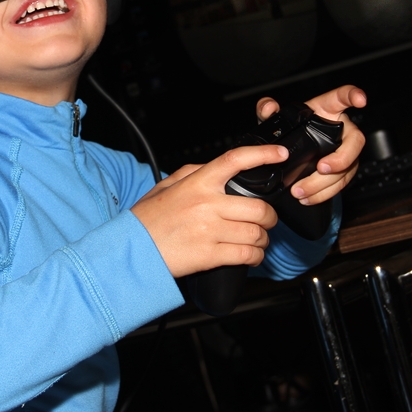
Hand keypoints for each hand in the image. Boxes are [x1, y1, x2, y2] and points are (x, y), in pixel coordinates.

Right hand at [131, 144, 287, 277]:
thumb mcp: (167, 186)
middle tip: (267, 221)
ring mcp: (209, 230)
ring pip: (256, 233)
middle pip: (259, 208)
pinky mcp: (210, 255)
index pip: (235, 160)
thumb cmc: (148, 219)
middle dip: (270, 218)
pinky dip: (256, 256)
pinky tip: (253, 256)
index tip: (279, 154)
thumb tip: (221, 170)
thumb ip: (195, 174)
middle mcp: (207, 204)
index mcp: (198, 183)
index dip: (262, 154)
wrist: (132, 250)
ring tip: (259, 240)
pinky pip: (246, 254)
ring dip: (264, 239)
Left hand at [256, 85, 366, 204]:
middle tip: (322, 167)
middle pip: (356, 140)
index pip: (342, 97)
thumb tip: (269, 107)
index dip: (353, 95)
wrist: (288, 155)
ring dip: (327, 183)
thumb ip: (267, 111)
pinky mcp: (342, 170)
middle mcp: (341, 129)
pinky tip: (308, 198)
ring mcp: (344, 151)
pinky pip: (341, 183)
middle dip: (343, 157)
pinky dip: (324, 193)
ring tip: (302, 190)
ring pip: (348, 167)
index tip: (360, 100)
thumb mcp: (274, 121)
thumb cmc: (288, 131)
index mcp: (326, 110)